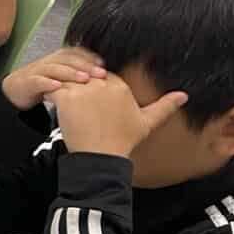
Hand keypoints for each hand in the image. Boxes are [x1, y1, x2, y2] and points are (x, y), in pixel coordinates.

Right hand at [2, 47, 106, 110]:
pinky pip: (38, 81)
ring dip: (70, 73)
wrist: (16, 91)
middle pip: (69, 59)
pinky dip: (48, 83)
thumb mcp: (64, 79)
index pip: (77, 53)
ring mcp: (37, 71)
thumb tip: (105, 81)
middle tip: (101, 73)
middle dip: (86, 65)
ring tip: (84, 79)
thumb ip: (80, 77)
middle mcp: (49, 61)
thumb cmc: (44, 85)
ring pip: (55, 68)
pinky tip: (58, 87)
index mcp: (59, 59)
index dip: (91, 57)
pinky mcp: (27, 82)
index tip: (105, 66)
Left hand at [51, 73, 187, 159]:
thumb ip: (164, 106)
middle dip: (76, 82)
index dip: (93, 84)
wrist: (102, 158)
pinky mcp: (67, 98)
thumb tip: (184, 95)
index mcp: (120, 86)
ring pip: (68, 78)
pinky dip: (49, 92)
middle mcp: (103, 84)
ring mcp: (84, 90)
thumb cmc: (123, 141)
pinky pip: (53, 87)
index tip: (87, 97)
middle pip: (84, 75)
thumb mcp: (146, 122)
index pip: (101, 75)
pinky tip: (49, 99)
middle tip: (68, 94)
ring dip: (61, 85)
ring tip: (57, 96)